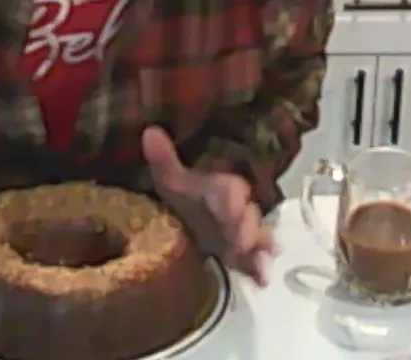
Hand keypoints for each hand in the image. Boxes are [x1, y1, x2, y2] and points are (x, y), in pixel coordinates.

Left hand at [143, 126, 275, 285]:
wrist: (184, 229)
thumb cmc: (181, 201)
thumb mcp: (171, 183)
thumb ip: (163, 160)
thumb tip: (149, 131)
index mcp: (221, 189)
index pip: (231, 189)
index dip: (232, 197)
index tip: (231, 207)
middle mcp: (236, 210)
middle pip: (247, 214)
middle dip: (245, 225)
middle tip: (240, 240)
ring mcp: (241, 234)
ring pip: (255, 236)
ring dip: (255, 246)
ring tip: (251, 256)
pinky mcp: (242, 256)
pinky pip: (255, 261)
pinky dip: (259, 268)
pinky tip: (261, 278)